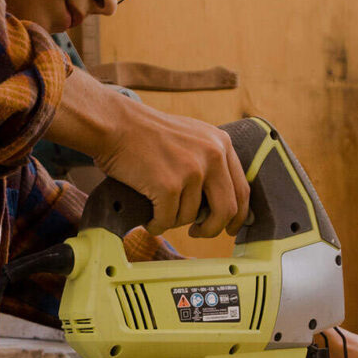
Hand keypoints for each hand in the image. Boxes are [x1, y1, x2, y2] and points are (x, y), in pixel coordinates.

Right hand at [46, 68, 249, 237]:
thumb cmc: (145, 133)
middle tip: (198, 233)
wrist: (115, 124)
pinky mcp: (169, 186)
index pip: (242, 189)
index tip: (230, 227)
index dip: (238, 215)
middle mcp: (212, 155)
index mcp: (221, 144)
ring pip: (191, 216)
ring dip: (173, 221)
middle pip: (226, 209)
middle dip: (212, 229)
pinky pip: (168, 221)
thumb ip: (210, 161)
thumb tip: (221, 200)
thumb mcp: (191, 137)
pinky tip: (148, 219)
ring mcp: (191, 170)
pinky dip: (156, 225)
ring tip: (157, 210)